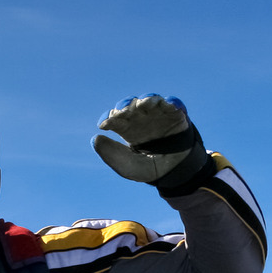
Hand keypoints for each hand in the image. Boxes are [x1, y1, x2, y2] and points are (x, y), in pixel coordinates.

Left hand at [91, 94, 207, 187]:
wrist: (176, 173)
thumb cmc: (148, 168)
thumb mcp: (129, 167)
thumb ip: (112, 155)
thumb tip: (95, 138)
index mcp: (126, 128)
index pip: (114, 119)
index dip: (109, 119)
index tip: (105, 125)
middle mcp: (140, 118)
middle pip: (130, 106)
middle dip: (126, 106)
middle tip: (124, 111)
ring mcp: (158, 114)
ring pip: (150, 101)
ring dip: (147, 100)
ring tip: (145, 104)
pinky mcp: (176, 115)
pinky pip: (174, 105)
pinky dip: (173, 103)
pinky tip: (170, 105)